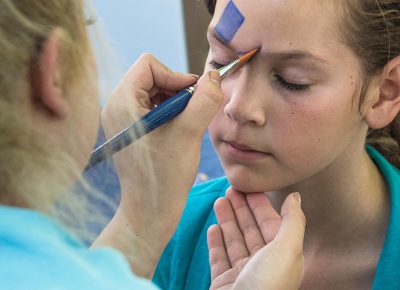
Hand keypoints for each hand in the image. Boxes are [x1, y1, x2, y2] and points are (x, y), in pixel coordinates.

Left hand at [94, 54, 223, 276]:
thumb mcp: (189, 133)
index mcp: (122, 102)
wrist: (150, 210)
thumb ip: (204, 100)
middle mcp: (116, 106)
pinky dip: (171, 112)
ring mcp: (122, 119)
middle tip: (192, 112)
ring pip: (154, 91)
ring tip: (186, 125)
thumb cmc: (165, 176)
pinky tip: (178, 132)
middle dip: (177, 89)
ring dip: (176, 102)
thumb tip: (213, 76)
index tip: (194, 97)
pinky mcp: (130, 129)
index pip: (149, 64)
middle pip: (152, 75)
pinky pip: (153, 107)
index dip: (176, 75)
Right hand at [208, 188, 304, 289]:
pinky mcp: (224, 283)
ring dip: (227, 220)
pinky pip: (219, 258)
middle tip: (230, 189)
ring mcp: (242, 275)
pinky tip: (212, 228)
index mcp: (281, 257)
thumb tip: (296, 196)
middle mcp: (263, 266)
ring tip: (219, 201)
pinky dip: (216, 242)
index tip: (247, 188)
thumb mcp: (287, 250)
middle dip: (241, 208)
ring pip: (234, 241)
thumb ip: (293, 221)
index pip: (270, 224)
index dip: (260, 204)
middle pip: (250, 230)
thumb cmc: (268, 286)